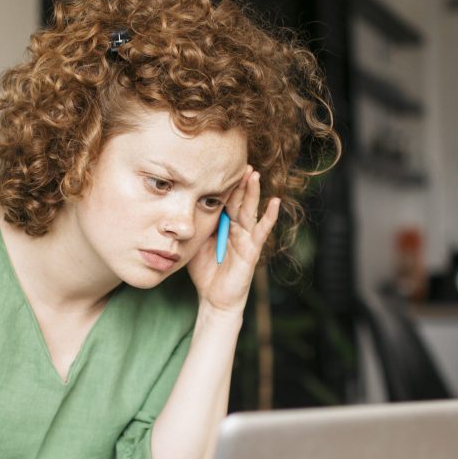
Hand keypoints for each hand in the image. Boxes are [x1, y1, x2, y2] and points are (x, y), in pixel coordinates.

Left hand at [186, 167, 279, 315]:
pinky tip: (275, 202)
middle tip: (241, 161)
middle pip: (239, 200)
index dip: (224, 183)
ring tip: (254, 174)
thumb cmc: (204, 270)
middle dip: (240, 181)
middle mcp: (237, 227)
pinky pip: (262, 230)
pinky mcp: (253, 249)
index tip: (221, 163)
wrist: (213, 297)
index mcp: (222, 224)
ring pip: (250, 210)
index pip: (224, 198)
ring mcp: (246, 237)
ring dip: (253, 192)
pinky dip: (270, 216)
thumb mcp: (195, 242)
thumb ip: (194, 224)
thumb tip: (181, 205)